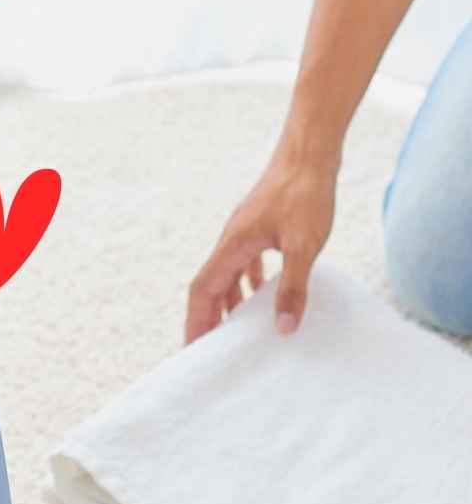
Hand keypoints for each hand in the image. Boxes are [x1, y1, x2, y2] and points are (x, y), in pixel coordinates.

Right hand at [184, 139, 339, 343]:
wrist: (310, 152)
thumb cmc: (305, 194)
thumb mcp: (303, 246)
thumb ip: (292, 288)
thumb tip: (282, 328)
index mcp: (233, 245)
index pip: (203, 291)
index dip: (196, 321)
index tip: (193, 350)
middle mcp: (232, 240)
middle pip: (210, 286)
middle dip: (208, 318)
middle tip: (211, 350)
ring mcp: (244, 232)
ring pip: (227, 274)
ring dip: (228, 302)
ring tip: (236, 330)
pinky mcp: (259, 226)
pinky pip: (245, 262)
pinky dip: (248, 283)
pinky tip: (263, 293)